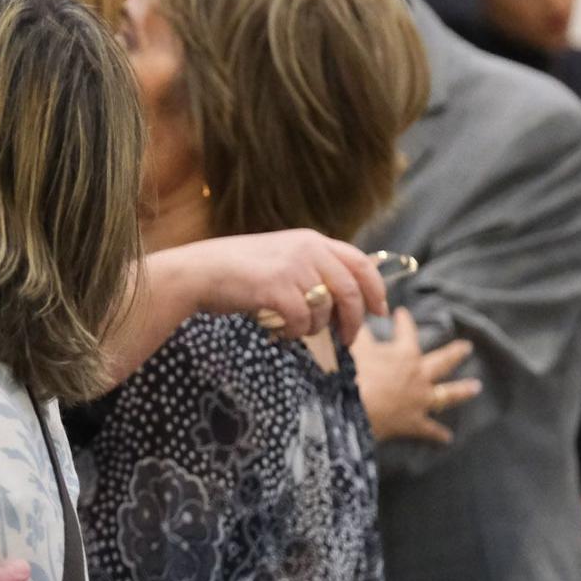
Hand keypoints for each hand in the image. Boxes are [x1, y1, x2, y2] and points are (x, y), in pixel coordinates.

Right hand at [180, 229, 387, 344]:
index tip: (380, 311)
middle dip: (354, 321)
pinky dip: (293, 333)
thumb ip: (312, 269)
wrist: (200, 272)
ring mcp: (292, 268)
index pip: (360, 262)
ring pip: (324, 310)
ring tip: (292, 328)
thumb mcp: (281, 257)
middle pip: (351, 291)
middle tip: (348, 340)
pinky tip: (277, 330)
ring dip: (313, 328)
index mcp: (311, 240)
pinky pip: (301, 322)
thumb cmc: (237, 270)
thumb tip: (342, 300)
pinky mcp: (277, 288)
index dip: (377, 289)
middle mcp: (307, 249)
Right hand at [351, 309, 477, 444]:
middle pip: (442, 361)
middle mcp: (419, 375)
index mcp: (405, 354)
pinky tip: (448, 438)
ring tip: (476, 387)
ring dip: (462, 390)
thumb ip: (358, 333)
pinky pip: (430, 430)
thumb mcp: (354, 347)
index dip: (404, 322)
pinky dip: (439, 434)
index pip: (407, 333)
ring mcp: (420, 400)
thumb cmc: (353, 374)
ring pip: (448, 394)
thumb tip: (351, 318)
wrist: (353, 409)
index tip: (402, 314)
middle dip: (455, 353)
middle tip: (467, 347)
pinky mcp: (414, 423)